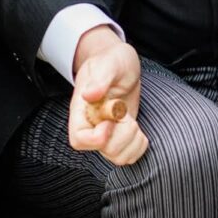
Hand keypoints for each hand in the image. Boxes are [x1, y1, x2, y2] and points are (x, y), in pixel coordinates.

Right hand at [70, 27, 147, 165]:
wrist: (122, 64)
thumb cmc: (112, 61)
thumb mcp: (109, 63)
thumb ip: (100, 78)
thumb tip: (89, 94)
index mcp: (81, 110)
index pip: (79, 139)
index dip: (97, 137)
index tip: (112, 120)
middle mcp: (92, 125)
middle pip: (102, 150)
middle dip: (122, 135)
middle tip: (124, 113)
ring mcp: (107, 133)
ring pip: (117, 157)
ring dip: (132, 141)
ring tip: (131, 120)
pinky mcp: (121, 136)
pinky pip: (129, 156)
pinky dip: (139, 147)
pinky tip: (139, 129)